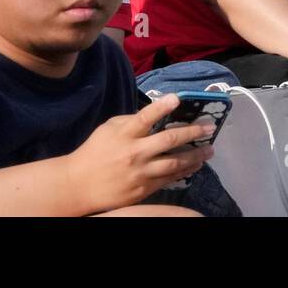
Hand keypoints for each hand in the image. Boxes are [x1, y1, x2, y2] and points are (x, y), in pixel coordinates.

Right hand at [63, 93, 214, 213]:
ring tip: (209, 150)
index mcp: (124, 134)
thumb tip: (156, 113)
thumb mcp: (108, 128)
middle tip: (209, 127)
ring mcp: (140, 173)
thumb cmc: (95, 151)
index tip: (177, 98)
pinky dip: (183, 172)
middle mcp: (134, 153)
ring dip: (195, 156)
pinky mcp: (143, 189)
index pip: (144, 118)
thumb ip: (131, 120)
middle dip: (192, 132)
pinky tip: (194, 166)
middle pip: (168, 140)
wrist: (77, 186)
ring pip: (174, 163)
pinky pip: (168, 179)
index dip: (161, 106)